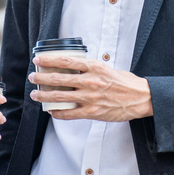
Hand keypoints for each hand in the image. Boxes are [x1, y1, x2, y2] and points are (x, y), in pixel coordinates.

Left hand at [29, 54, 152, 121]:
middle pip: (59, 79)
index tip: (38, 60)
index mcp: (94, 67)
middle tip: (33, 77)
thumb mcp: (107, 68)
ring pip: (60, 97)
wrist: (141, 98)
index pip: (66, 61)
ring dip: (44, 96)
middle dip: (42, 78)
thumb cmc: (125, 83)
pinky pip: (70, 114)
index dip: (49, 60)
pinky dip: (58, 112)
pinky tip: (51, 111)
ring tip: (35, 95)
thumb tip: (75, 67)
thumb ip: (91, 69)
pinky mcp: (92, 113)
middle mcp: (90, 81)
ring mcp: (90, 98)